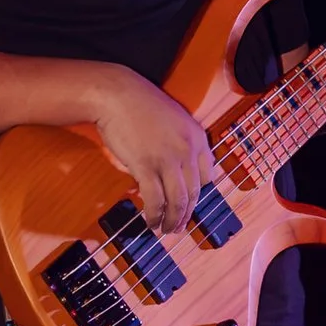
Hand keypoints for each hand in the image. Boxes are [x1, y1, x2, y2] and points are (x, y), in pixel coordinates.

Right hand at [85, 69, 216, 232]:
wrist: (116, 94)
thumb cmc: (139, 105)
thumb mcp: (173, 120)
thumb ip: (178, 144)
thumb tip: (172, 169)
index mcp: (197, 138)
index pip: (208, 175)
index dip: (198, 194)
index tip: (189, 203)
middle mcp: (188, 151)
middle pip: (194, 192)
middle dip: (186, 214)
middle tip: (178, 227)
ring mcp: (168, 159)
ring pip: (178, 201)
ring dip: (172, 220)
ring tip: (165, 230)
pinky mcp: (146, 166)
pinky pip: (155, 199)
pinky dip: (154, 215)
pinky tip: (150, 221)